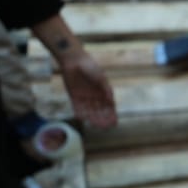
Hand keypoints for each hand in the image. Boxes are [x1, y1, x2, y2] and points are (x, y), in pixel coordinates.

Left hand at [29, 13, 115, 129]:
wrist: (74, 60)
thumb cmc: (90, 66)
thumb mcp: (101, 78)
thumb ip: (106, 90)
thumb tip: (112, 102)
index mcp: (103, 91)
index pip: (109, 106)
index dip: (111, 115)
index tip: (114, 123)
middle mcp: (94, 96)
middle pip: (100, 111)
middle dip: (103, 119)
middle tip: (105, 127)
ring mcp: (84, 96)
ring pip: (90, 111)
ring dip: (93, 118)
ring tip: (96, 125)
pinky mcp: (74, 96)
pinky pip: (78, 107)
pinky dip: (80, 113)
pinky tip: (83, 119)